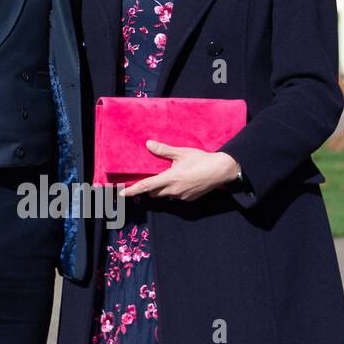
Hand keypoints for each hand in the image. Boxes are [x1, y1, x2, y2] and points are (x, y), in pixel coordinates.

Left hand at [119, 142, 240, 201]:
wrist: (221, 170)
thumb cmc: (201, 160)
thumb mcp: (181, 152)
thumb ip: (163, 150)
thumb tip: (148, 144)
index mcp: (170, 178)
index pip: (146, 186)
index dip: (133, 191)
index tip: (122, 194)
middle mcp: (174, 190)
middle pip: (154, 193)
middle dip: (150, 188)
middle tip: (154, 177)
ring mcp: (182, 197)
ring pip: (165, 195)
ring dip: (163, 189)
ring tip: (171, 177)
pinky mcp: (189, 199)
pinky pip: (176, 197)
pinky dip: (175, 190)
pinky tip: (183, 181)